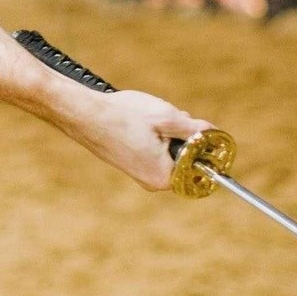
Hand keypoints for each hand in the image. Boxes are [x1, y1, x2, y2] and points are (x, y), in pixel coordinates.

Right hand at [55, 83, 213, 190]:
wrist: (84, 114)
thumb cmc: (124, 117)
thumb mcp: (166, 118)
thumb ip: (193, 128)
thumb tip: (211, 133)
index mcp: (165, 176)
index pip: (198, 164)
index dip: (201, 143)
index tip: (197, 127)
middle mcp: (153, 181)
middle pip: (183, 157)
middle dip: (181, 135)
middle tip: (169, 116)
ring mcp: (139, 173)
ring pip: (167, 150)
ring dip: (165, 132)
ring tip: (149, 116)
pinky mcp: (129, 162)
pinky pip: (152, 149)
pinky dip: (152, 134)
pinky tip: (139, 120)